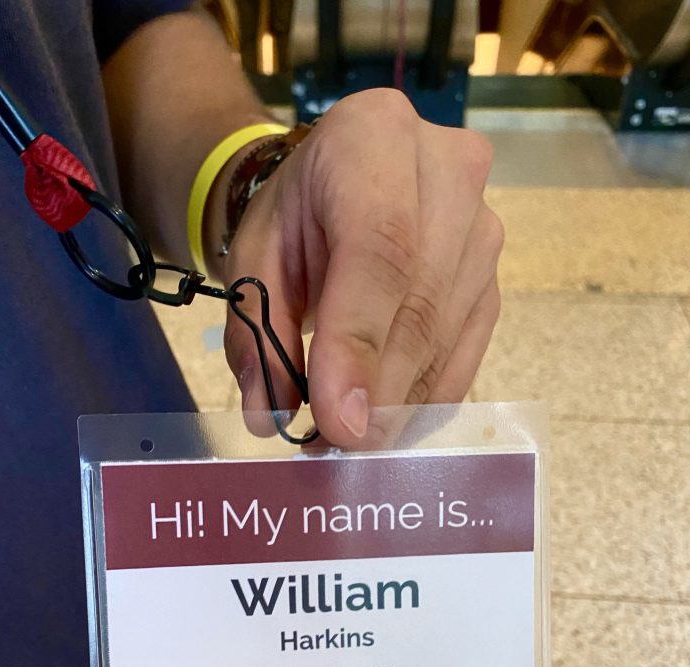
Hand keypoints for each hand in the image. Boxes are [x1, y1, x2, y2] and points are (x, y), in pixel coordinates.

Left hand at [220, 89, 502, 446]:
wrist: (342, 185)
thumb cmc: (294, 219)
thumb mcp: (255, 260)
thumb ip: (259, 333)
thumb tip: (270, 418)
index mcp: (373, 137)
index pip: (379, 249)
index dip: (359, 343)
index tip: (338, 420)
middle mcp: (447, 170)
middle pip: (421, 299)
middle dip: (378, 389)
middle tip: (336, 447)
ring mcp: (483, 225)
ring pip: (446, 333)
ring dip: (399, 403)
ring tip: (348, 441)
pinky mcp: (492, 276)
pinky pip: (465, 351)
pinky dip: (424, 398)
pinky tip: (388, 423)